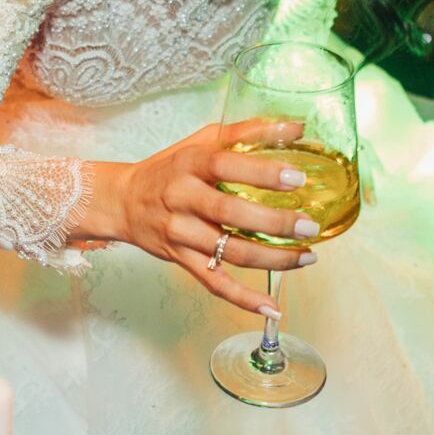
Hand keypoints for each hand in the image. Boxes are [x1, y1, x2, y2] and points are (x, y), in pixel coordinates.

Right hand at [104, 120, 317, 314]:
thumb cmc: (169, 169)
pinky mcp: (181, 259)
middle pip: (231, 213)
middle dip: (275, 223)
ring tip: (307, 256)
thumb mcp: (202, 142)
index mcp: (190, 164)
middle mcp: (183, 198)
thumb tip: (297, 127)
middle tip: (309, 227)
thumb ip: (247, 132)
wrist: (124, 201)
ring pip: (230, 252)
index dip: (262, 173)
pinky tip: (271, 307)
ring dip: (273, 259)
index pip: (227, 165)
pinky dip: (243, 299)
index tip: (297, 179)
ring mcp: (181, 233)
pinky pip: (214, 283)